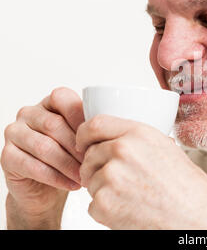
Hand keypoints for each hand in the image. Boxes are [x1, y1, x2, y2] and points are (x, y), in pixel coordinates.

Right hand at [1, 88, 84, 228]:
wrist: (47, 188)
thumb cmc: (71, 157)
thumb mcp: (84, 139)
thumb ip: (93, 127)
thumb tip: (116, 126)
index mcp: (49, 103)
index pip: (62, 97)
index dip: (80, 116)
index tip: (97, 137)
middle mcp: (28, 113)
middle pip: (54, 125)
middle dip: (78, 146)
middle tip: (95, 161)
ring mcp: (15, 133)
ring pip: (44, 147)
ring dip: (69, 164)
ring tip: (86, 176)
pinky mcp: (7, 156)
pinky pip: (32, 165)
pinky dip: (56, 177)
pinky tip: (72, 184)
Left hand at [76, 115, 206, 229]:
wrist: (197, 218)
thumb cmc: (189, 188)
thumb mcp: (168, 149)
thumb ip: (140, 140)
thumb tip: (121, 139)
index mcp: (139, 133)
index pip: (94, 124)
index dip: (84, 135)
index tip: (83, 143)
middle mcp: (122, 150)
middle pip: (89, 155)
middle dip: (97, 168)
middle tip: (118, 181)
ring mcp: (111, 177)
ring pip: (90, 180)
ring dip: (102, 189)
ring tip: (130, 197)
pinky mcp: (104, 203)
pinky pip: (92, 204)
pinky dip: (106, 210)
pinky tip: (129, 210)